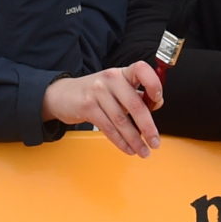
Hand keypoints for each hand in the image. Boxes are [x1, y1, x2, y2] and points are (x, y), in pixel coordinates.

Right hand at [42, 64, 164, 155]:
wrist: (63, 94)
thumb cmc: (95, 93)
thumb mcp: (116, 88)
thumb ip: (136, 94)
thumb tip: (156, 104)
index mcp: (122, 73)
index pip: (142, 70)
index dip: (153, 84)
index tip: (158, 100)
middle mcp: (111, 79)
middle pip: (135, 105)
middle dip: (148, 127)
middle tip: (155, 142)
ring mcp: (97, 92)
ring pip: (121, 121)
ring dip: (134, 140)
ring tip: (143, 151)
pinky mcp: (87, 107)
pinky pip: (108, 128)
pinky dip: (120, 141)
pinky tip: (128, 148)